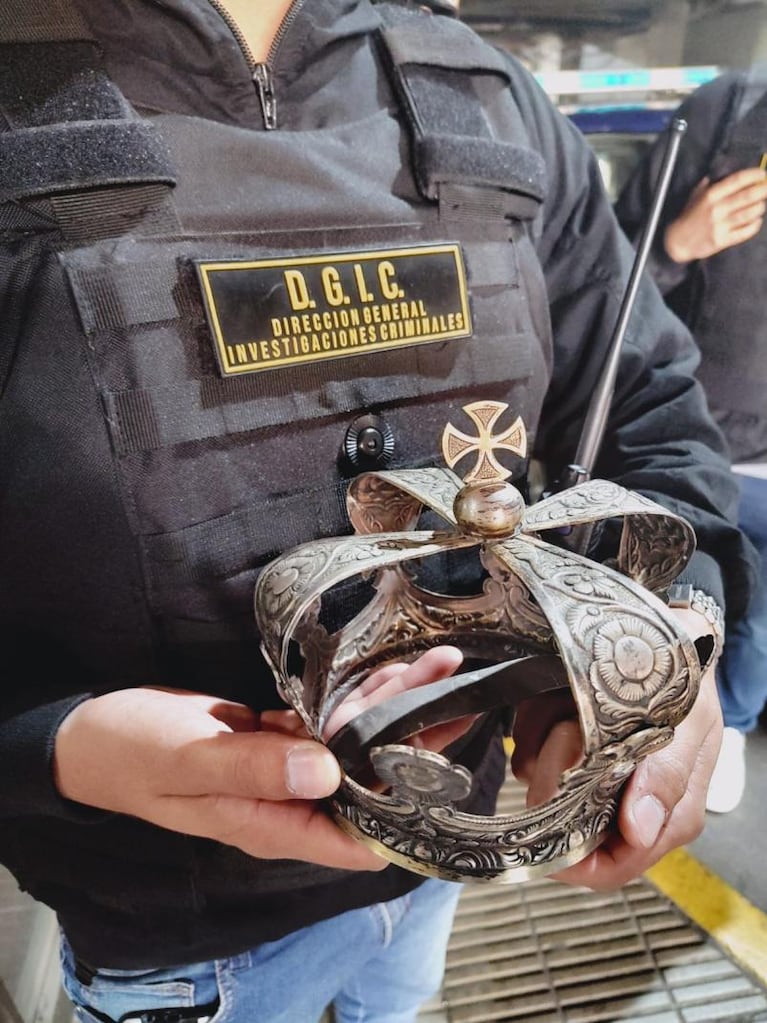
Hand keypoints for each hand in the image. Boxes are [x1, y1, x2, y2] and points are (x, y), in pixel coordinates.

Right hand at [53, 646, 463, 870]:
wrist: (95, 733)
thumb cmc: (136, 754)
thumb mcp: (191, 762)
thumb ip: (256, 769)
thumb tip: (329, 771)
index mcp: (274, 822)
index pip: (359, 837)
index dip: (407, 808)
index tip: (444, 758)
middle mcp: (288, 801)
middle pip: (369, 777)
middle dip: (412, 733)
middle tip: (449, 681)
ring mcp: (282, 769)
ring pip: (352, 742)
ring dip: (390, 705)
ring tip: (436, 664)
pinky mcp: (274, 739)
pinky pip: (326, 722)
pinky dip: (354, 697)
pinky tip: (384, 669)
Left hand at [511, 608, 721, 888]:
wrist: (672, 636)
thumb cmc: (687, 687)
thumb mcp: (690, 726)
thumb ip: (666, 776)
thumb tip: (638, 832)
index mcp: (662, 816)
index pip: (610, 868)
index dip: (573, 862)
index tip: (544, 833)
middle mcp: (623, 805)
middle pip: (563, 823)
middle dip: (556, 775)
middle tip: (567, 729)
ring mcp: (591, 776)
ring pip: (538, 780)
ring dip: (544, 737)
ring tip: (564, 704)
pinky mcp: (565, 746)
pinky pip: (528, 748)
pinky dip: (534, 720)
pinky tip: (552, 697)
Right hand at [664, 167, 766, 261]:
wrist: (678, 242)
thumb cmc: (689, 217)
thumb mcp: (696, 196)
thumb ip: (710, 184)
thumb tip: (728, 175)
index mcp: (711, 195)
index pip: (737, 181)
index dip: (753, 175)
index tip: (763, 173)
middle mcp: (717, 209)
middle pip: (747, 196)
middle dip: (763, 189)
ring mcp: (720, 226)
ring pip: (749, 213)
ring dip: (760, 207)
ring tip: (762, 204)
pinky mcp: (722, 241)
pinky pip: (745, 231)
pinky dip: (755, 225)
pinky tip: (757, 220)